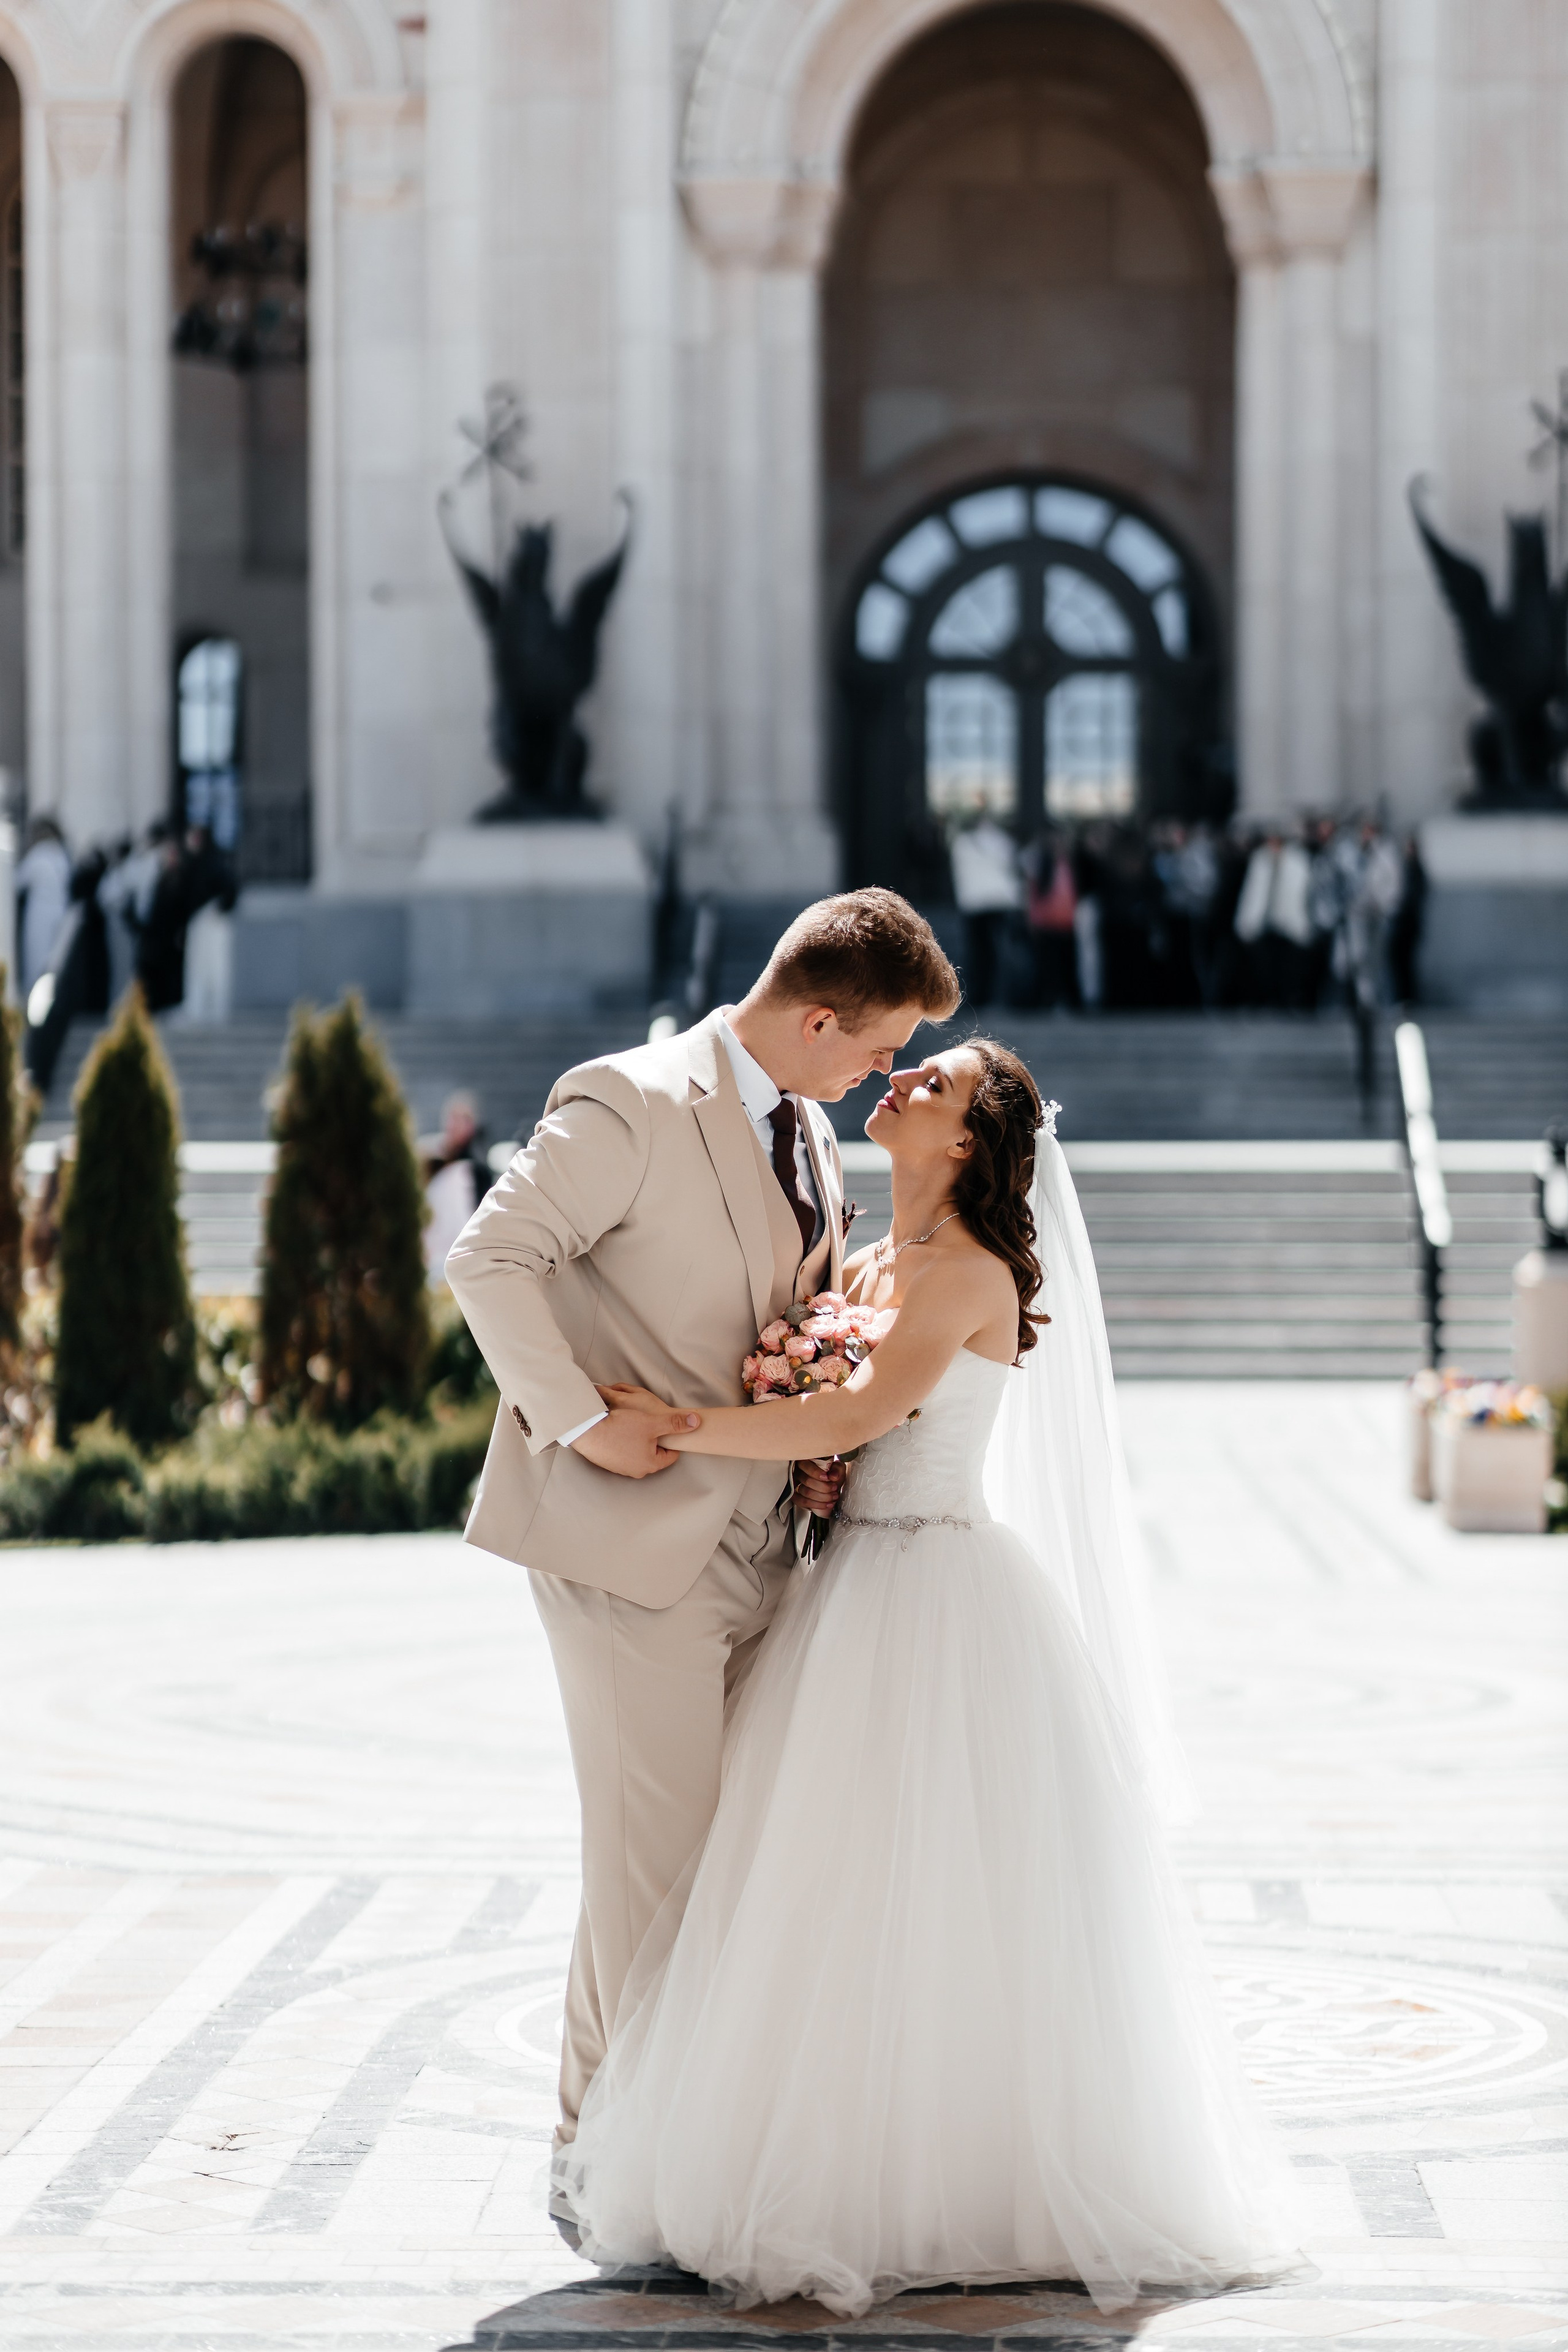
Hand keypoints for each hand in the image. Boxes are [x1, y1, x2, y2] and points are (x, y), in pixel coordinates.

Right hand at [572, 1393, 700, 1478]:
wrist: (587, 1431)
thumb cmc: (621, 1428)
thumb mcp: (652, 1423)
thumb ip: (675, 1423)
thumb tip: (697, 1422)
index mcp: (650, 1464)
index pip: (670, 1455)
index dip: (671, 1438)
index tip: (667, 1428)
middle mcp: (636, 1470)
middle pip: (654, 1454)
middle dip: (655, 1439)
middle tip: (650, 1424)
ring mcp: (620, 1468)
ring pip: (638, 1452)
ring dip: (639, 1440)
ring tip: (634, 1425)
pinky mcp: (608, 1462)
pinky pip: (623, 1452)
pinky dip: (625, 1442)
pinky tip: (620, 1429)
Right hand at [792, 1456, 847, 1516]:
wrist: (830, 1486)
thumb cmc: (831, 1474)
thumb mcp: (837, 1468)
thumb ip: (837, 1469)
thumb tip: (833, 1476)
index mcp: (806, 1460)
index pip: (805, 1465)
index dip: (815, 1472)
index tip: (827, 1477)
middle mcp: (797, 1471)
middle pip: (807, 1480)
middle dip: (824, 1487)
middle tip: (835, 1487)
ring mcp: (795, 1484)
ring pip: (806, 1492)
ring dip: (823, 1497)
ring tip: (834, 1496)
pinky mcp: (796, 1496)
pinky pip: (802, 1502)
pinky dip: (817, 1505)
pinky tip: (827, 1504)